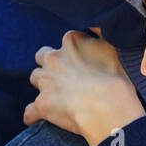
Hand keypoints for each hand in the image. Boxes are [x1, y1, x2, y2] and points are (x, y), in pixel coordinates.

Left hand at [23, 30, 143, 145]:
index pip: (68, 40)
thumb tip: (94, 28)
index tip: (83, 62)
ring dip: (43, 85)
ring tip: (57, 95)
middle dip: (50, 64)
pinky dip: (34, 114)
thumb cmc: (116, 80)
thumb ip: (100, 36)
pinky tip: (38, 118)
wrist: (109, 109)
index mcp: (72, 42)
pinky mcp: (42, 105)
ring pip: (35, 78)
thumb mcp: (113, 49)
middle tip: (66, 76)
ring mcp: (46, 82)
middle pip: (43, 56)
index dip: (75, 52)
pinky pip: (30, 111)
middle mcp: (54, 58)